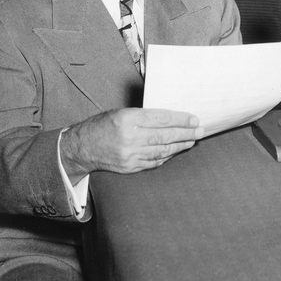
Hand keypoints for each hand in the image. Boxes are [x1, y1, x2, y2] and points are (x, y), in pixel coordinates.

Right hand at [60, 108, 202, 182]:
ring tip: (192, 140)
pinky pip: (154, 162)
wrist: (80, 148)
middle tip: (200, 130)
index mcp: (127, 119)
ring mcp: (130, 155)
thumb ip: (143, 116)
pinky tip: (176, 150)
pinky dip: (167, 156)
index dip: (180, 119)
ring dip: (180, 145)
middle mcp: (129, 138)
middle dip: (186, 133)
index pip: (161, 118)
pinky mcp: (130, 167)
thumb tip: (171, 117)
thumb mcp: (121, 112)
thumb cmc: (101, 126)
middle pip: (165, 135)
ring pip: (162, 150)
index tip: (193, 119)